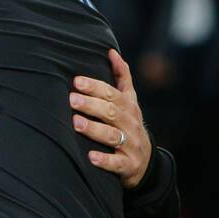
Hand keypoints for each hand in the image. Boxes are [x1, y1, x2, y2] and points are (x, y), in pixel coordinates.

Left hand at [72, 49, 150, 188]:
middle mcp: (131, 125)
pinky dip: (104, 160)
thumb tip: (111, 51)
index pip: (112, 94)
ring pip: (112, 136)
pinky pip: (116, 163)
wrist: (146, 163)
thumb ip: (122, 77)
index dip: (96, 87)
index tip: (77, 81)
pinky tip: (90, 156)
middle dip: (91, 105)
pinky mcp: (128, 166)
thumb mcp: (130, 101)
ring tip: (76, 123)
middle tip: (71, 100)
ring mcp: (131, 146)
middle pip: (111, 112)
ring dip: (94, 129)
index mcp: (129, 108)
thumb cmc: (129, 126)